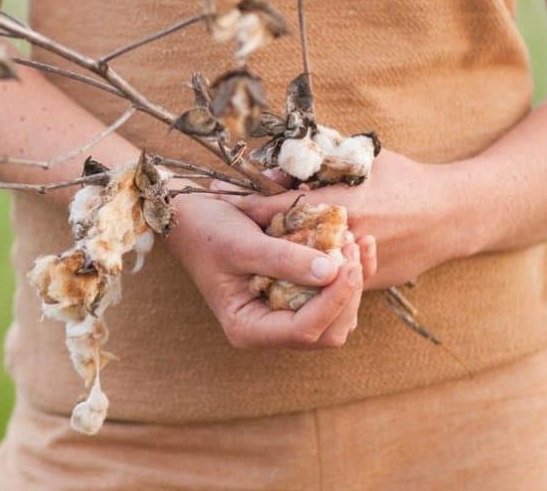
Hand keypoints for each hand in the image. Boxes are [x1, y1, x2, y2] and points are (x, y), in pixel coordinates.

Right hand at [166, 189, 368, 349]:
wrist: (190, 216)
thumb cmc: (206, 231)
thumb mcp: (241, 244)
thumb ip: (283, 259)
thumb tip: (331, 271)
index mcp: (249, 328)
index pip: (304, 330)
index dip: (333, 301)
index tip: (347, 262)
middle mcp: (270, 328)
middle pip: (329, 330)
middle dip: (348, 292)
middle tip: (352, 246)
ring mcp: (285, 313)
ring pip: (338, 316)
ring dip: (352, 281)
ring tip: (354, 240)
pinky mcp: (296, 294)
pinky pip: (333, 294)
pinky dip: (349, 271)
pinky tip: (356, 242)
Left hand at [231, 151, 472, 288]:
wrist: (452, 216)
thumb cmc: (406, 179)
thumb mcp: (363, 159)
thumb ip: (320, 163)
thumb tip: (274, 168)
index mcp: (344, 204)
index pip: (282, 207)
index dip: (250, 204)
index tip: (223, 200)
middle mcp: (347, 239)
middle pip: (288, 243)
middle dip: (259, 236)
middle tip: (231, 227)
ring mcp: (358, 266)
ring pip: (306, 269)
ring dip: (282, 258)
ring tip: (256, 247)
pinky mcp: (368, 285)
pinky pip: (328, 282)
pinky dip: (309, 273)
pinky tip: (290, 262)